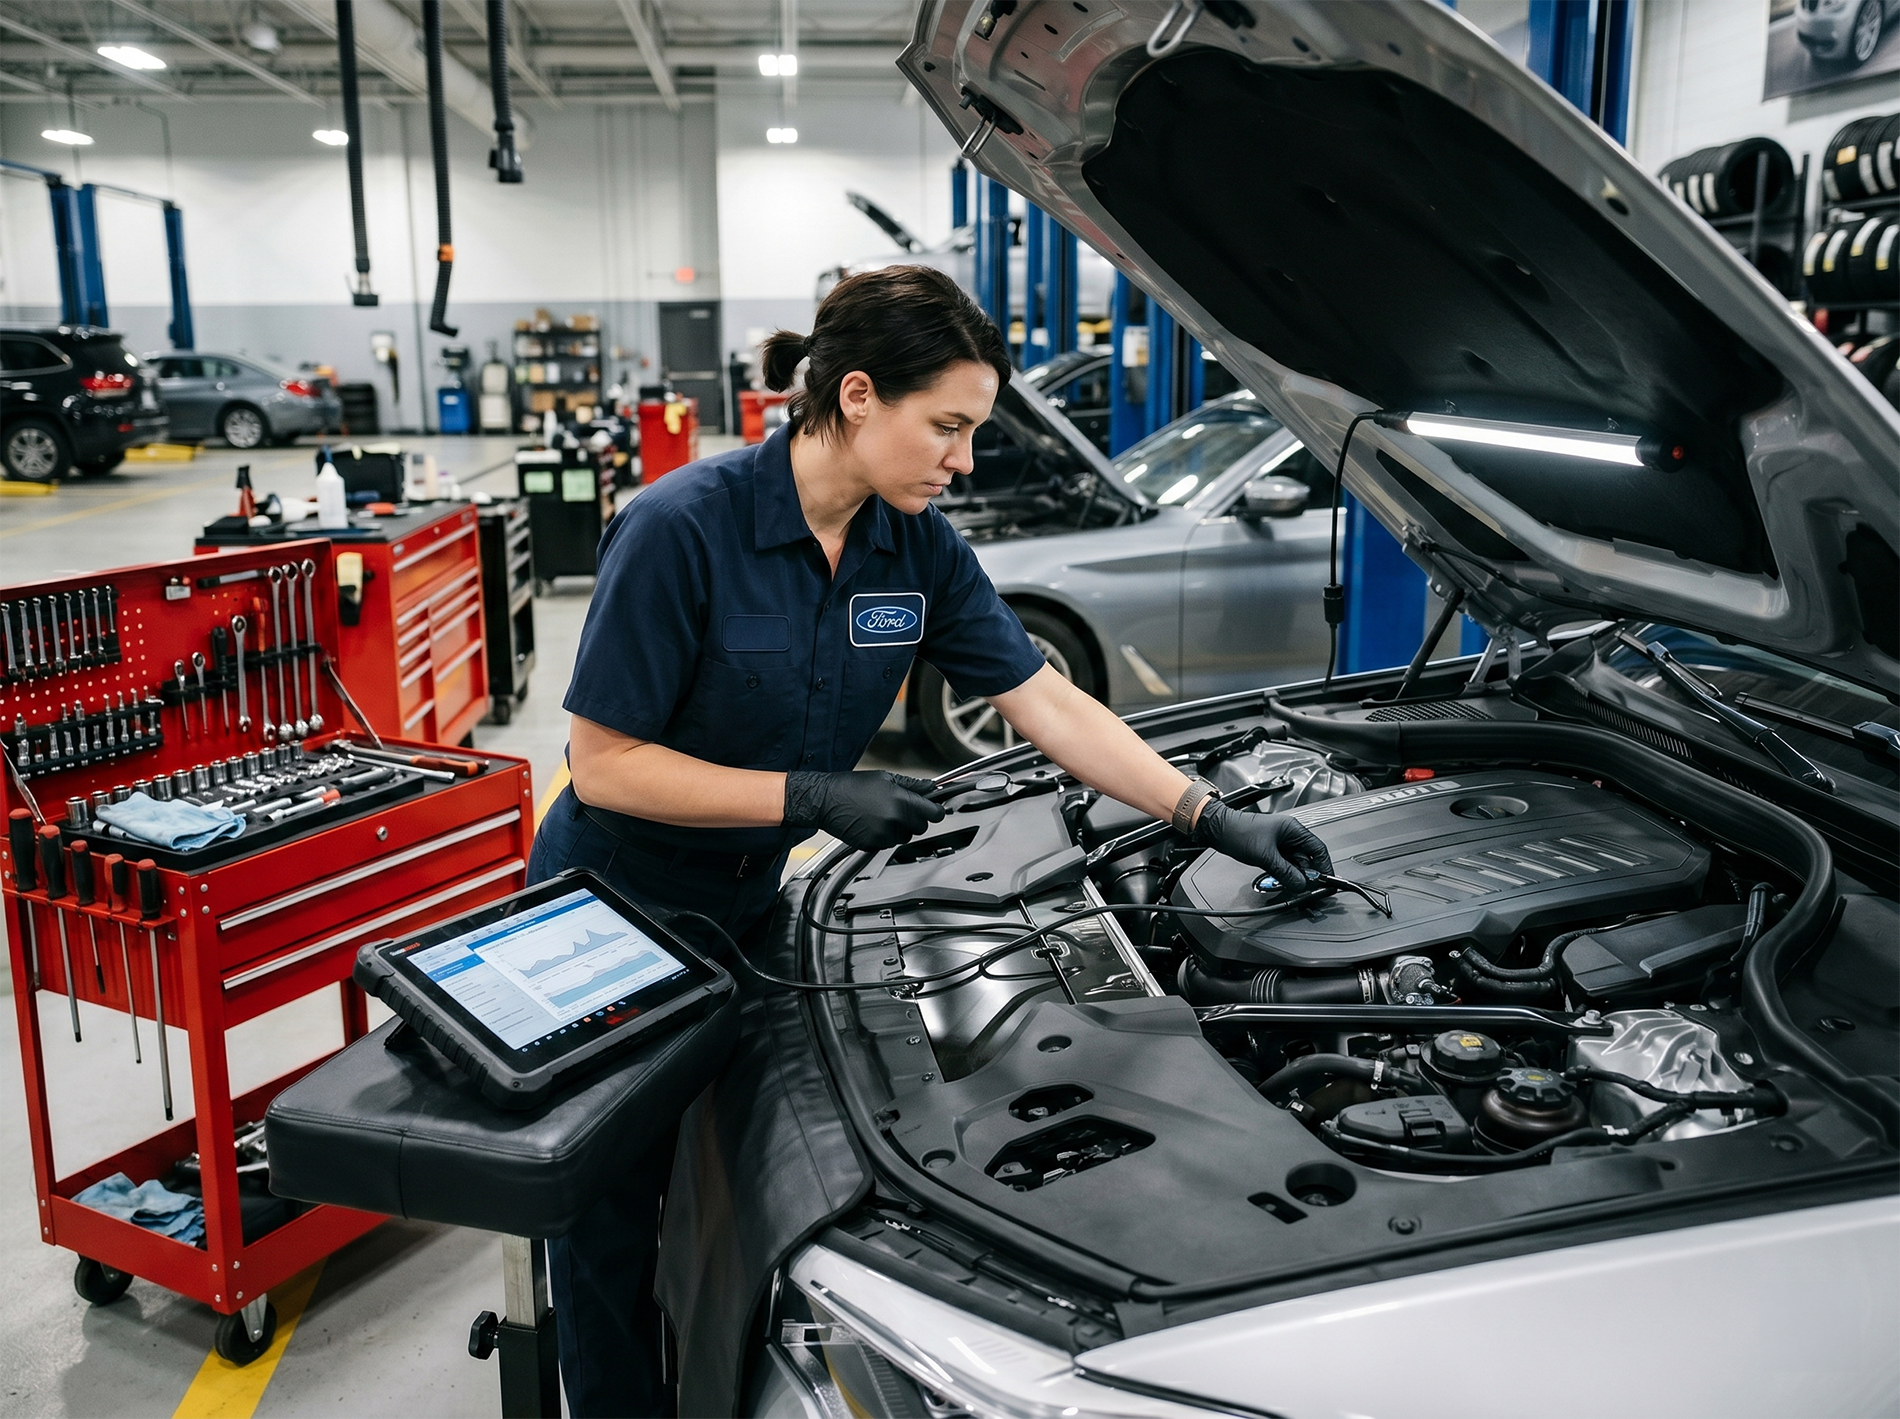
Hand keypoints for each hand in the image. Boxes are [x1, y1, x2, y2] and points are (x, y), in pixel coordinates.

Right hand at [783, 770, 944, 849]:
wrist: (826, 800)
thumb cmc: (852, 786)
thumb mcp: (885, 778)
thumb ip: (912, 785)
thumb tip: (932, 787)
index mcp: (901, 801)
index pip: (934, 814)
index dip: (935, 810)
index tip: (934, 809)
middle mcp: (895, 820)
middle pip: (922, 827)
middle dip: (915, 818)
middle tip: (901, 807)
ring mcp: (884, 835)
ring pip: (906, 836)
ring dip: (900, 828)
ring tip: (883, 814)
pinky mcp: (873, 845)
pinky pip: (889, 843)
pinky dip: (886, 836)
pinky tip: (873, 823)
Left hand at [1191, 802, 1332, 889]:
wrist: (1218, 830)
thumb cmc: (1239, 832)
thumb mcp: (1265, 855)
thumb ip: (1285, 872)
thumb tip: (1301, 884)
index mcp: (1293, 829)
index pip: (1317, 849)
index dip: (1324, 866)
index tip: (1326, 881)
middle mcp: (1289, 835)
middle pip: (1307, 858)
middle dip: (1308, 874)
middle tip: (1307, 888)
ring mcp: (1280, 843)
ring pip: (1295, 863)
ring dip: (1295, 875)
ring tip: (1292, 885)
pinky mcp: (1271, 850)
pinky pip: (1284, 865)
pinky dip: (1285, 874)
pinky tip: (1282, 880)